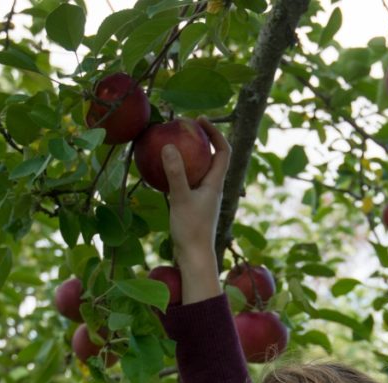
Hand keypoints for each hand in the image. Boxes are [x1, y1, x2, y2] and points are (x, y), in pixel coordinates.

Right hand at [161, 119, 230, 300]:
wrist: (194, 258)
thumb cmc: (191, 230)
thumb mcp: (181, 199)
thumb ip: (175, 173)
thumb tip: (170, 146)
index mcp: (216, 183)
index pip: (223, 150)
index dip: (215, 132)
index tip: (199, 120)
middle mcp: (213, 188)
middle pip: (213, 157)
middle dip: (202, 139)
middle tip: (184, 126)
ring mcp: (204, 197)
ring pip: (200, 169)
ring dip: (191, 155)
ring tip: (174, 143)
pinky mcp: (195, 205)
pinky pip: (190, 181)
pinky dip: (180, 171)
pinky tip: (164, 170)